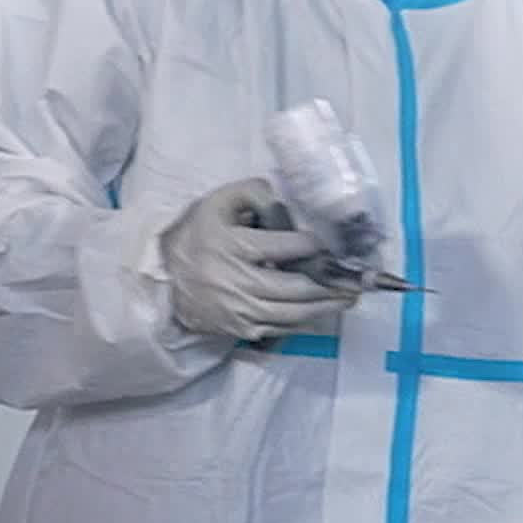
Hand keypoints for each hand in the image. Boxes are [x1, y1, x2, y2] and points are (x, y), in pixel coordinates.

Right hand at [162, 179, 358, 342]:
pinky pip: (284, 328)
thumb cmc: (196, 237)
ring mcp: (241, 310)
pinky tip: (324, 311)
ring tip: (350, 297)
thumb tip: (283, 201)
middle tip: (357, 280)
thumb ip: (252, 193)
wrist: (165, 281)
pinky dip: (307, 321)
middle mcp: (238, 282)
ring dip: (327, 306)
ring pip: (295, 313)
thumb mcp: (217, 204)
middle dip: (332, 285)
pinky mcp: (243, 329)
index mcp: (232, 247)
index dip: (311, 246)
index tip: (327, 245)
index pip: (284, 248)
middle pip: (296, 288)